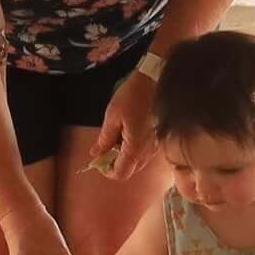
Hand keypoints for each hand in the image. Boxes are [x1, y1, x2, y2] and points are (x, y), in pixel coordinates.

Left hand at [89, 68, 159, 182]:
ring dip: (124, 157)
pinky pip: (144, 153)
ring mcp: (155, 147)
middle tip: (104, 149)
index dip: (107, 171)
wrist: (155, 81)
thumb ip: (104, 139)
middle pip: (130, 171)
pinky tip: (127, 133)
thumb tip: (96, 154)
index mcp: (134, 148)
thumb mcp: (112, 116)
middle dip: (115, 164)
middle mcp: (147, 152)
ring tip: (115, 138)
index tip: (98, 160)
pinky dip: (133, 150)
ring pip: (137, 162)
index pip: (120, 173)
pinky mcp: (158, 139)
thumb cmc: (133, 96)